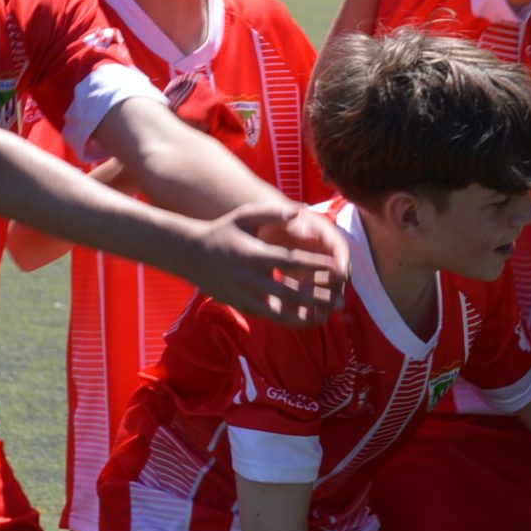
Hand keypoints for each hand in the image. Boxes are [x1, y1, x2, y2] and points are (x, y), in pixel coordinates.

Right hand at [183, 199, 348, 325]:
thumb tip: (300, 210)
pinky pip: (269, 316)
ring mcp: (244, 295)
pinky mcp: (241, 306)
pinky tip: (307, 318)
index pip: (291, 261)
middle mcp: (249, 278)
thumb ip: (272, 213)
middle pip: (289, 292)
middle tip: (341, 300)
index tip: (336, 269)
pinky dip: (289, 319)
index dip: (315, 266)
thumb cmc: (223, 231)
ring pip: (280, 312)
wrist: (189, 255)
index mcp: (254, 254)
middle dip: (317, 297)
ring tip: (327, 316)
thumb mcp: (244, 216)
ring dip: (305, 315)